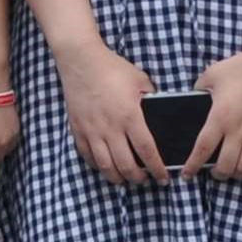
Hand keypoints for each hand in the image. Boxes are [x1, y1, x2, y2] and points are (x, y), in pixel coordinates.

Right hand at [57, 44, 164, 187]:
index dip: (157, 168)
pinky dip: (97, 166)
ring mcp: (92, 130)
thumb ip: (151, 99)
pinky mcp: (78, 129)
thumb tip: (159, 113)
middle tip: (145, 180)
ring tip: (125, 179)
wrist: (81, 60)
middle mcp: (110, 127)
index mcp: (130, 116)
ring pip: (105, 165)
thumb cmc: (112, 68)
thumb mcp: (140, 80)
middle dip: (138, 178)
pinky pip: (87, 156)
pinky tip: (105, 166)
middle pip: (126, 165)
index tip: (163, 177)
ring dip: (117, 178)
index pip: (147, 151)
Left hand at [188, 39, 241, 180]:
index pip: (203, 149)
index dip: (193, 165)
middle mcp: (239, 129)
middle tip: (213, 172)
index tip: (186, 175)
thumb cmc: (241, 67)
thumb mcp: (211, 75)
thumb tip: (191, 98)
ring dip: (235, 173)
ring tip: (231, 170)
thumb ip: (198, 89)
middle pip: (225, 165)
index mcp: (220, 116)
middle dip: (217, 174)